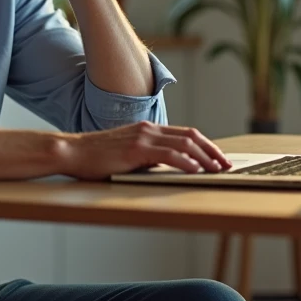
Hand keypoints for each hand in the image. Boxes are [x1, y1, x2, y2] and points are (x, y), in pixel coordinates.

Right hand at [58, 121, 232, 179]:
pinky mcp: (135, 150)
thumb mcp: (128, 153)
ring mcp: (142, 138)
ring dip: (204, 158)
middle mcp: (149, 129)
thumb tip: (169, 167)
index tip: (219, 158)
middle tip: (226, 165)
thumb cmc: (97, 157)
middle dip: (212, 151)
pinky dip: (185, 162)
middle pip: (191, 136)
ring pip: (184, 144)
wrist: (73, 152)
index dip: (206, 145)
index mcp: (148, 129)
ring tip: (217, 170)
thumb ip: (148, 156)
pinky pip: (168, 155)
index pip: (186, 133)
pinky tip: (195, 170)